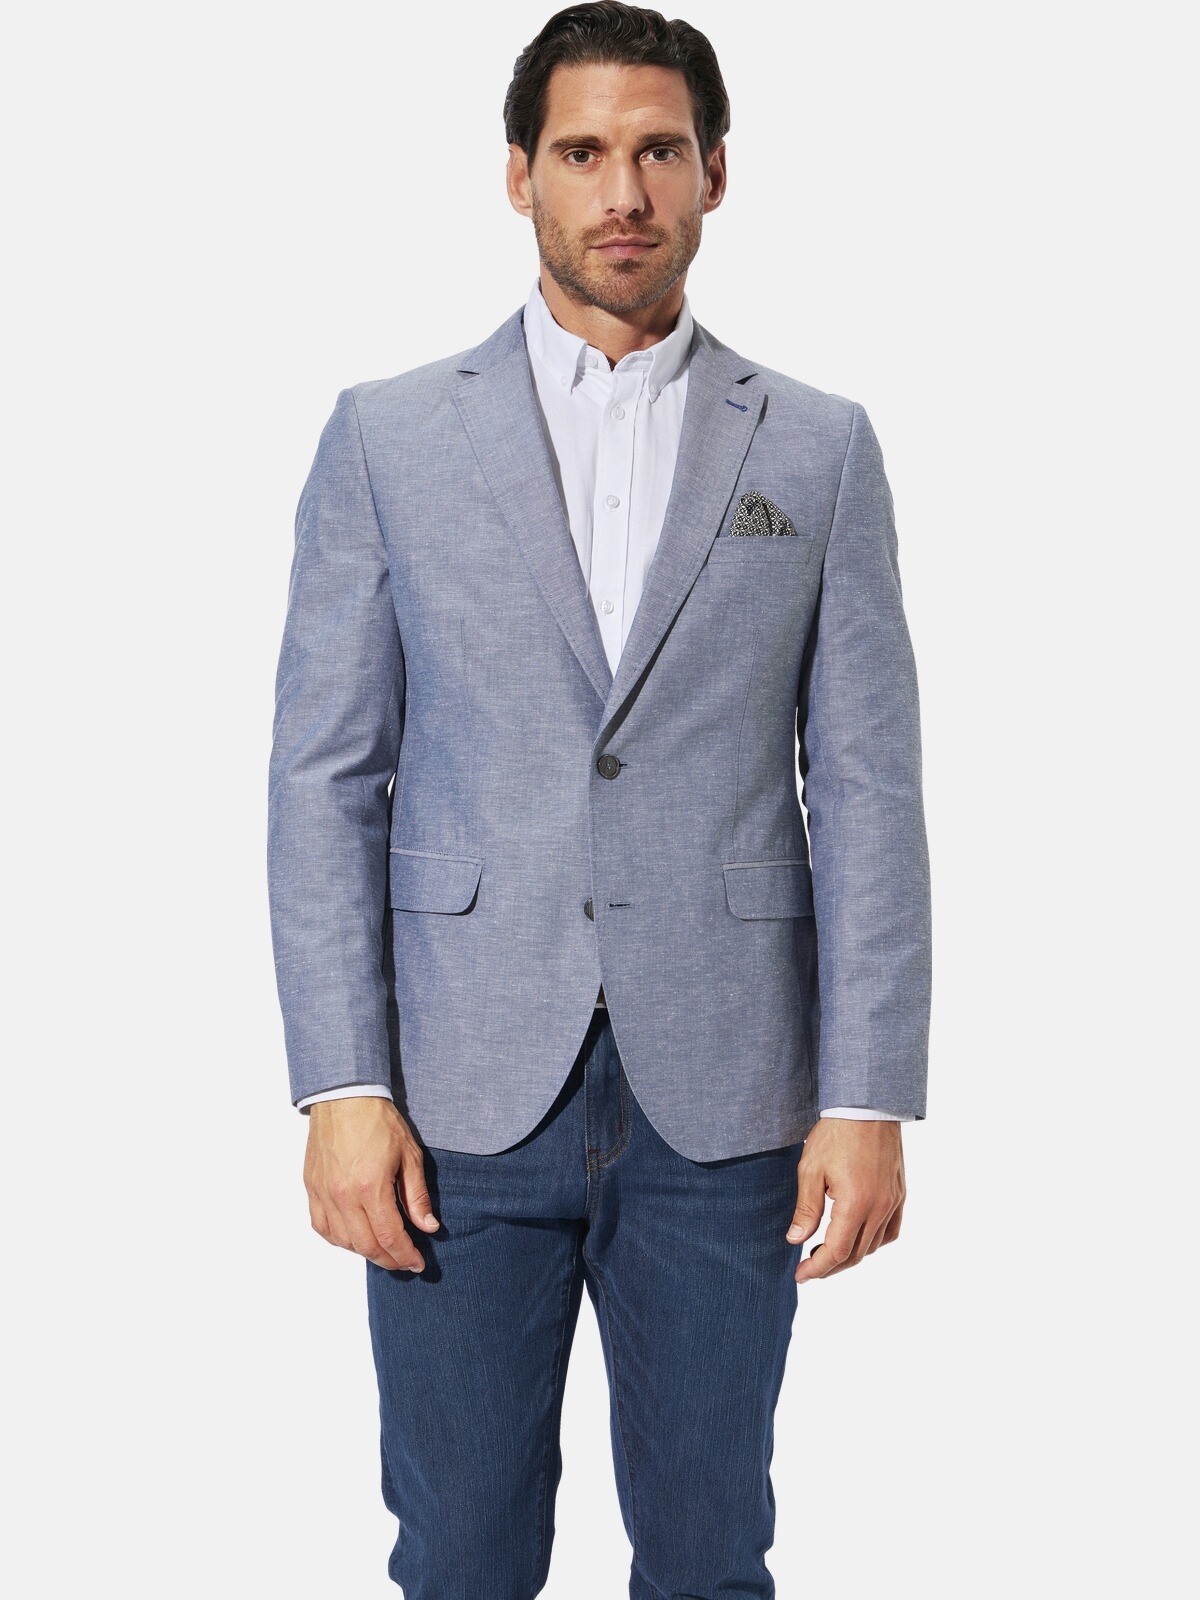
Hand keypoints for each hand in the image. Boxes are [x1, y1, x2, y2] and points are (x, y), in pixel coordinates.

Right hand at [304, 1097, 438, 1270]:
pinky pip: (321, 1227)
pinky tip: (353, 1238)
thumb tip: (427, 1227)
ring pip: (343, 1241)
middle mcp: (343, 1195)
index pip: (389, 1237)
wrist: (344, 1097)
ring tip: (382, 1250)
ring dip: (364, 1252)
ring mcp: (324, 1193)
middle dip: (388, 1260)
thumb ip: (417, 1196)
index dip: (405, 1255)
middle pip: (366, 1245)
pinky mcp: (312, 1188)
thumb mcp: (409, 1155)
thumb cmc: (378, 1121)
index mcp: (370, 1187)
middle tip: (403, 1261)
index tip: (417, 1263)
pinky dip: (339, 1239)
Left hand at [787, 1119, 904, 1283]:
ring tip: (826, 1250)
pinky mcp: (899, 1193)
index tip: (800, 1276)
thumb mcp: (810, 1170)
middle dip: (830, 1266)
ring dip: (851, 1254)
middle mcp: (880, 1207)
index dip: (817, 1268)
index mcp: (856, 1203)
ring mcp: (893, 1201)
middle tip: (808, 1268)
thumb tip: (795, 1240)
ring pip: (873, 1245)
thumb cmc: (835, 1133)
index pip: (836, 1251)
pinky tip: (857, 1236)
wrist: (866, 1106)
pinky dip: (874, 1241)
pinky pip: (891, 1230)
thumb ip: (806, 1209)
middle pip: (856, 1254)